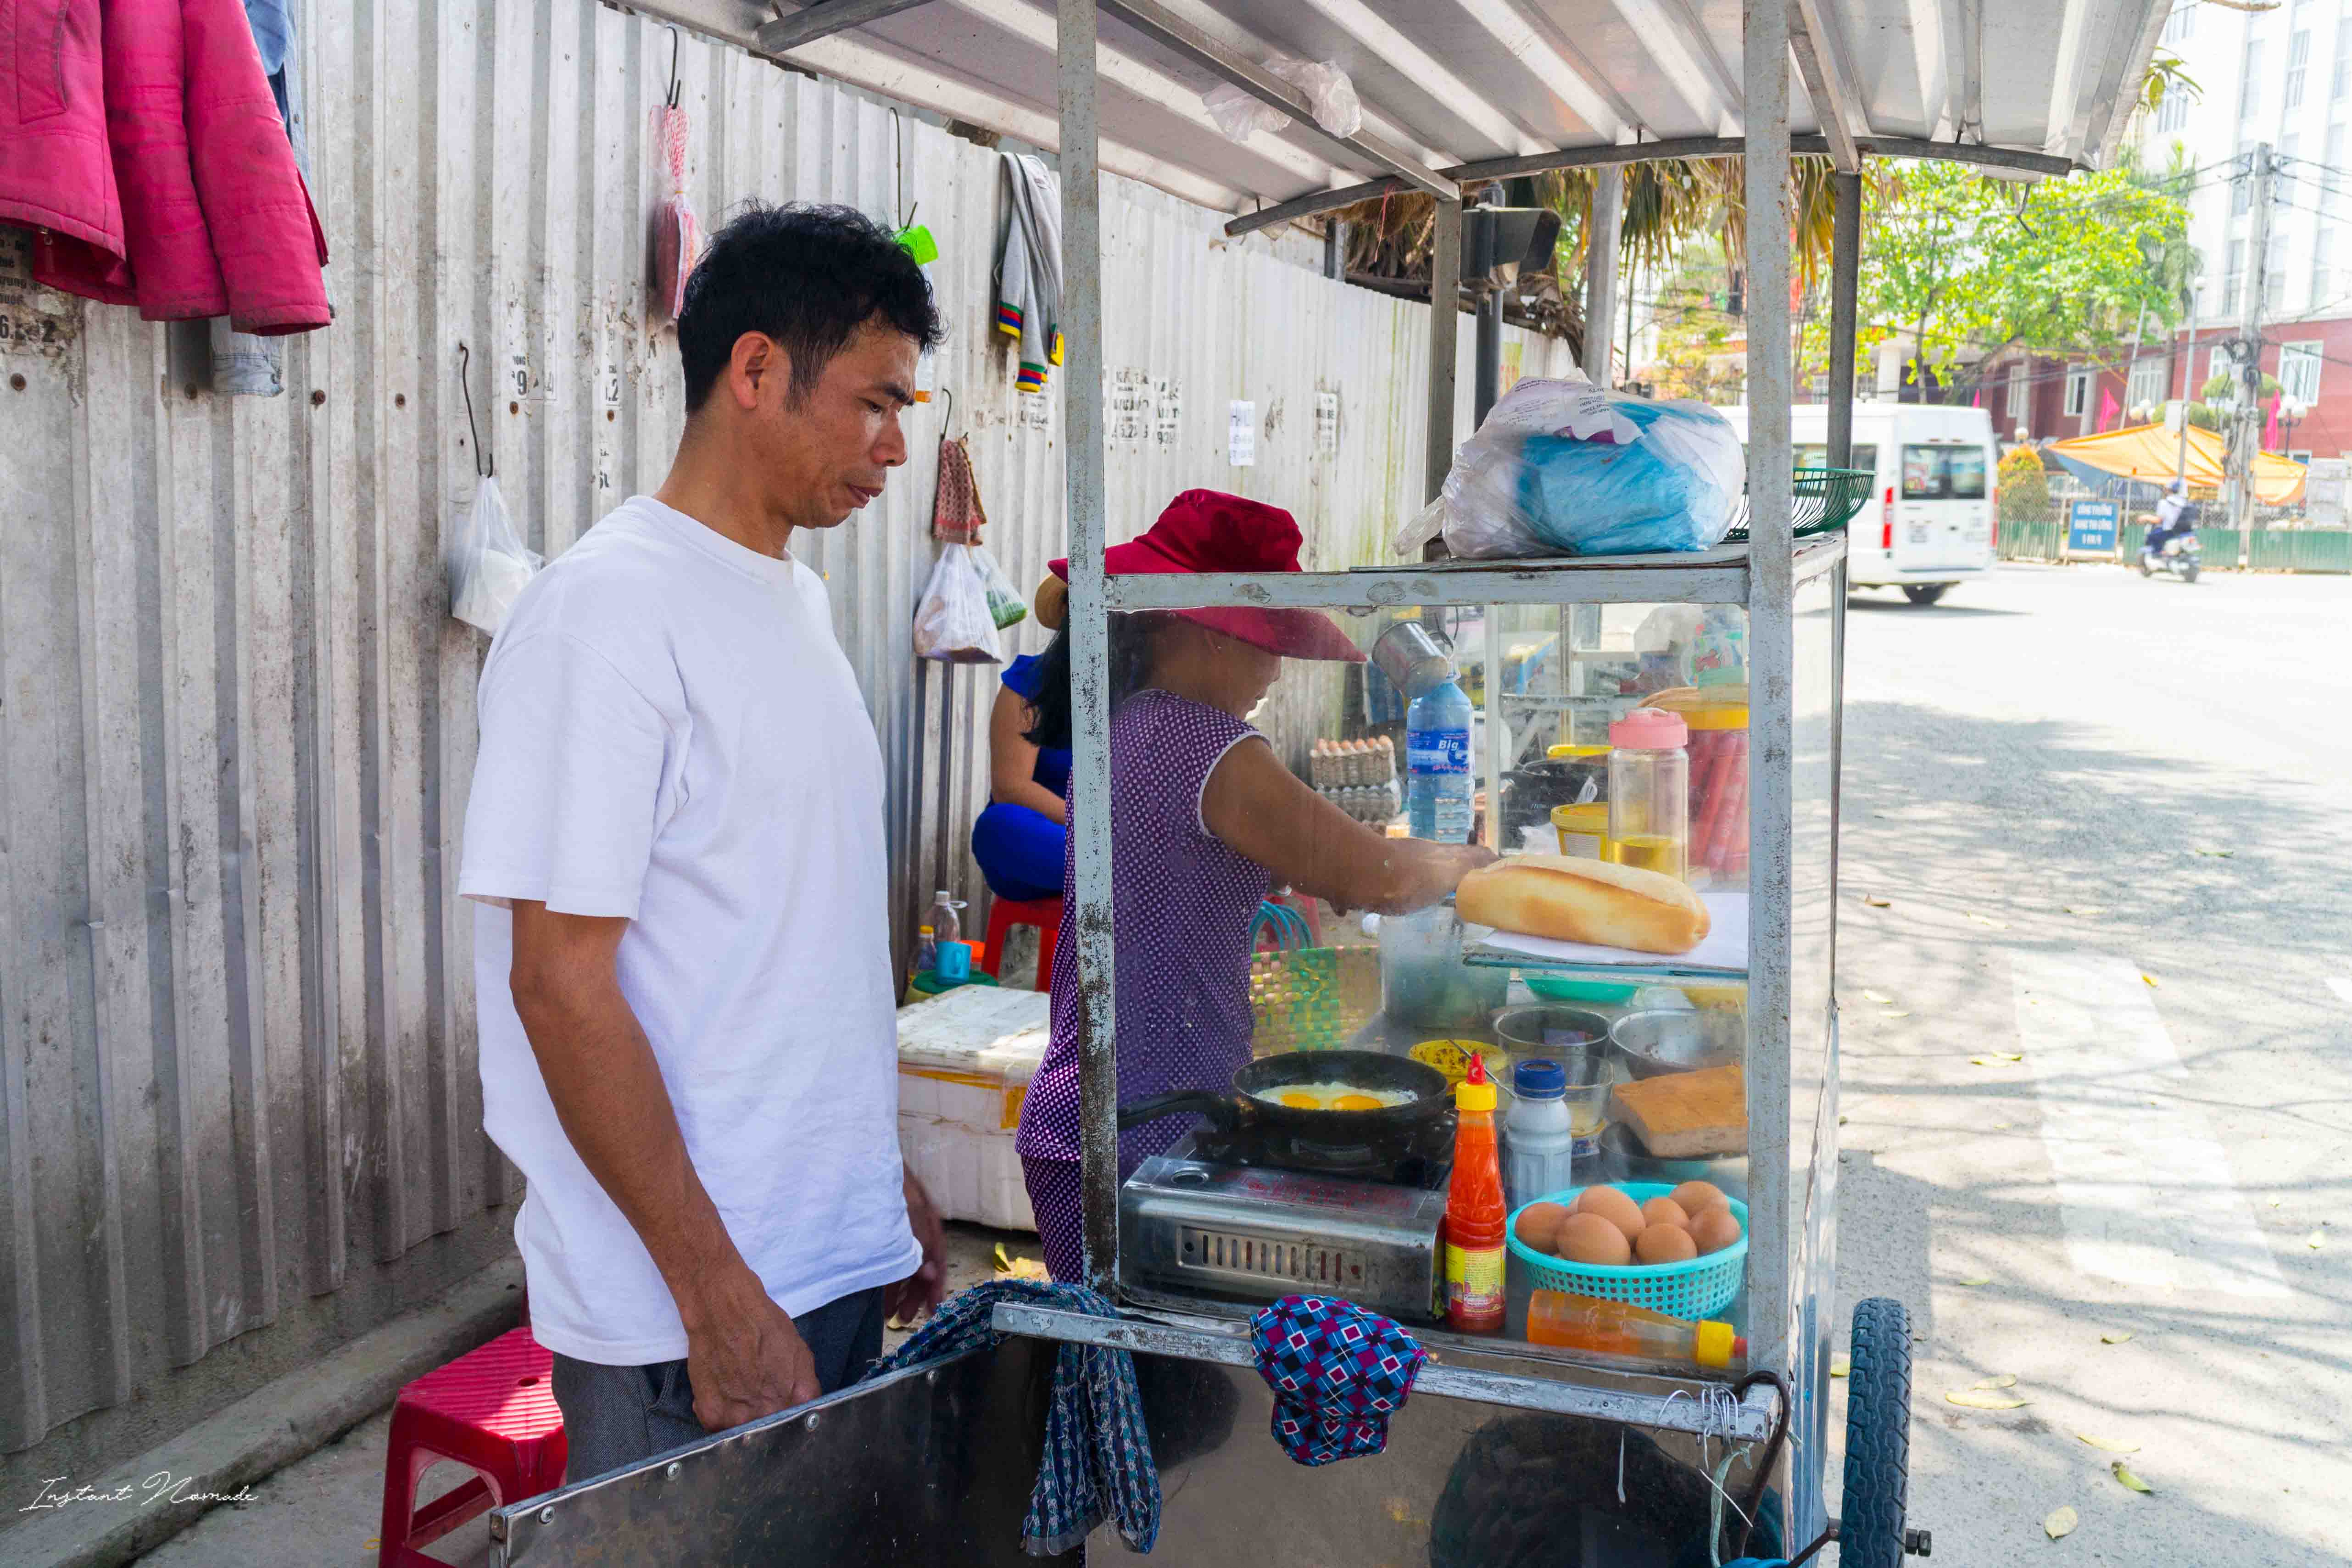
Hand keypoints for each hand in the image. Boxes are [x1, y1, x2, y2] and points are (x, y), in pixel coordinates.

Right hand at [677, 1265, 818, 1431]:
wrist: (723, 1311)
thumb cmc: (764, 1325)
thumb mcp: (800, 1352)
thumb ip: (805, 1386)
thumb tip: (804, 1407)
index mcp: (798, 1398)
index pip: (803, 1423)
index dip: (795, 1418)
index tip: (787, 1412)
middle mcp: (770, 1413)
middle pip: (774, 1431)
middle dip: (770, 1420)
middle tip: (760, 1400)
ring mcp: (740, 1419)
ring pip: (747, 1434)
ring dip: (745, 1420)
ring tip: (740, 1392)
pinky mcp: (712, 1417)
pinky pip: (721, 1429)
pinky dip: (722, 1414)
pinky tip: (723, 1391)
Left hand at [884, 1171, 948, 1325]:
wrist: (857, 1150)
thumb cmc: (882, 1178)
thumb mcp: (904, 1210)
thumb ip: (917, 1243)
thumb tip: (931, 1275)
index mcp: (925, 1216)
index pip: (936, 1256)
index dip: (935, 1284)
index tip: (932, 1309)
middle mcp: (915, 1220)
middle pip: (920, 1261)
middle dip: (915, 1291)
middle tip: (906, 1318)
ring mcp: (897, 1219)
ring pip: (903, 1259)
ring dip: (899, 1286)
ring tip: (890, 1313)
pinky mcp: (878, 1220)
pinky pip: (888, 1251)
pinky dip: (885, 1271)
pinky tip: (877, 1286)